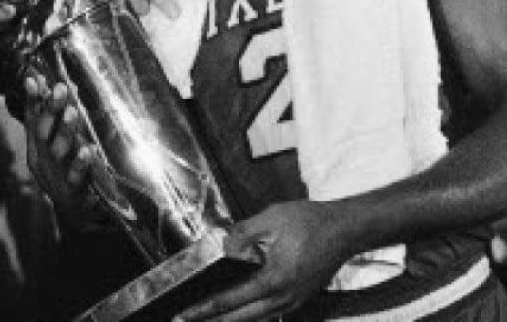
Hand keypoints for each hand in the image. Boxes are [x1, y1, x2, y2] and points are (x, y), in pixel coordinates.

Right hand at [23, 72, 101, 226]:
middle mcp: (42, 161)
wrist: (76, 212)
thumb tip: (38, 80)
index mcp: (36, 149)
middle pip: (43, 133)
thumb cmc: (65, 170)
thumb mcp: (54, 144)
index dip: (32, 101)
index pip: (31, 121)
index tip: (33, 79)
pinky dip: (81, 162)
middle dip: (50, 110)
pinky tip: (88, 150)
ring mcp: (56, 177)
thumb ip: (48, 117)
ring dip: (64, 131)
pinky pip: (76, 176)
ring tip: (71, 112)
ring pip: (57, 152)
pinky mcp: (72, 191)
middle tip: (60, 89)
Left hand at [176, 201, 350, 321]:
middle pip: (243, 318)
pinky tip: (240, 312)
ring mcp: (294, 301)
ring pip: (258, 319)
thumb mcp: (271, 218)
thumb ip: (242, 233)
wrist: (346, 229)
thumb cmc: (310, 222)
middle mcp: (285, 297)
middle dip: (215, 321)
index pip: (231, 299)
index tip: (185, 315)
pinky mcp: (300, 298)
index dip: (206, 308)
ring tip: (211, 320)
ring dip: (234, 320)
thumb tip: (222, 246)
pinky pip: (271, 314)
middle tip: (189, 321)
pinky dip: (252, 316)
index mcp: (274, 279)